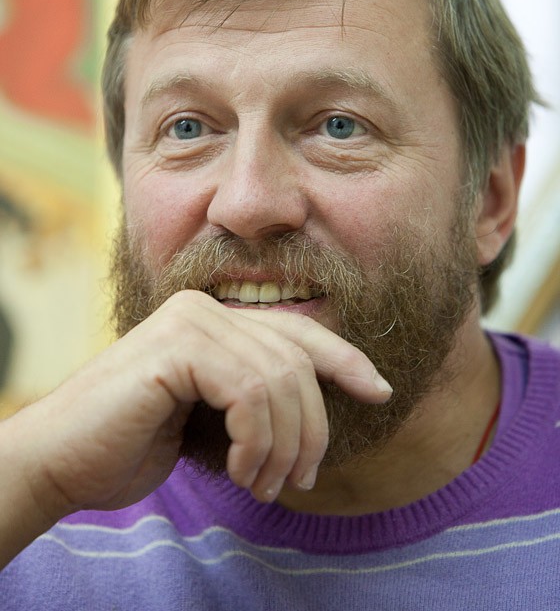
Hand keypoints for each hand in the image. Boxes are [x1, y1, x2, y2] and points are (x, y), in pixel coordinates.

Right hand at [1, 290, 390, 560]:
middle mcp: (204, 307)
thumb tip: (315, 405)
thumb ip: (254, 394)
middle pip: (296, 362)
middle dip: (311, 429)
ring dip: (283, 447)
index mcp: (213, 318)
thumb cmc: (134, 444)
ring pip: (280, 380)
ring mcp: (190, 320)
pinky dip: (257, 442)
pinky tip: (239, 470)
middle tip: (297, 479)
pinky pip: (251, 394)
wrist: (64, 461)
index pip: (296, 331)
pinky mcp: (178, 346)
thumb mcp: (212, 416)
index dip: (345, 359)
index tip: (379, 390)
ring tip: (263, 483)